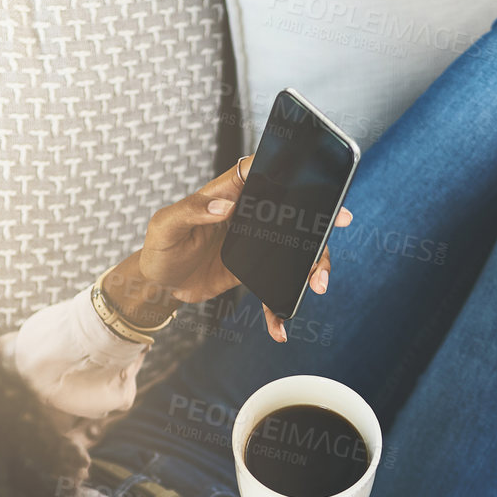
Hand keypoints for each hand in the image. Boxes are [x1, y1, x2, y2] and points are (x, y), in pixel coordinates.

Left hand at [103, 156, 352, 337]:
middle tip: (338, 227)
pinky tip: (280, 327)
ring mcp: (255, 242)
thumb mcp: (167, 226)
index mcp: (227, 193)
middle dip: (318, 223)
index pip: (261, 171)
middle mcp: (248, 214)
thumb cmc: (159, 248)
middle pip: (292, 211)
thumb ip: (193, 211)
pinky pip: (275, 286)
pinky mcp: (255, 270)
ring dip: (311, 267)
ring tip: (317, 286)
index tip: (314, 178)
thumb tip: (224, 206)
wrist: (159, 285)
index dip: (289, 169)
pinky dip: (279, 307)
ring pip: (294, 249)